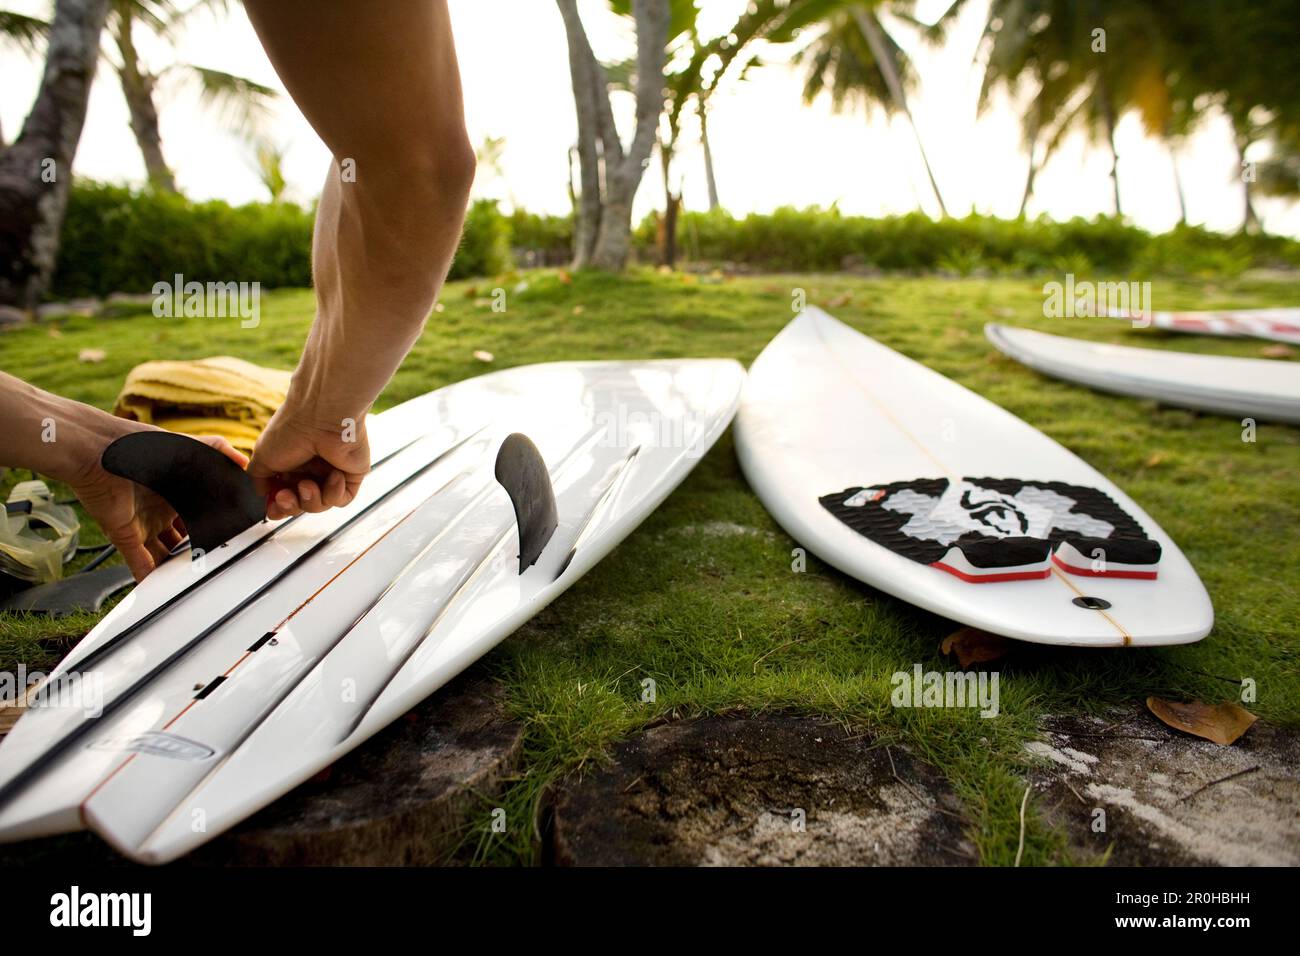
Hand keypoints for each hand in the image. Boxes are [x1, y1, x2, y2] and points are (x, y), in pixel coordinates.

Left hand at [66, 427, 248, 581]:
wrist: (99, 451)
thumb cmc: (140, 445)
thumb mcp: (188, 446)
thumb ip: (217, 450)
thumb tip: (245, 462)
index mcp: (175, 490)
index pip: (197, 513)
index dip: (210, 525)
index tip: (227, 537)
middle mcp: (159, 509)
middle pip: (180, 537)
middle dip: (193, 550)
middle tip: (212, 561)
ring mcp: (141, 524)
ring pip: (162, 553)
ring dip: (174, 568)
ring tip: (192, 580)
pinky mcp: (123, 535)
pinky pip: (139, 563)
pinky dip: (148, 578)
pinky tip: (161, 589)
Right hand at [248, 406, 369, 519]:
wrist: (322, 416)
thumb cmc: (291, 430)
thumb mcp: (262, 455)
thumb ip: (259, 478)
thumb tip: (263, 493)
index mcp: (289, 463)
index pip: (283, 495)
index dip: (278, 508)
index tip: (273, 509)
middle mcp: (310, 467)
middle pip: (300, 504)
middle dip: (291, 506)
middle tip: (286, 497)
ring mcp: (331, 471)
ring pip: (320, 505)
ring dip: (312, 500)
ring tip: (308, 484)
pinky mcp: (351, 475)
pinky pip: (342, 499)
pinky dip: (334, 493)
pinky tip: (333, 476)